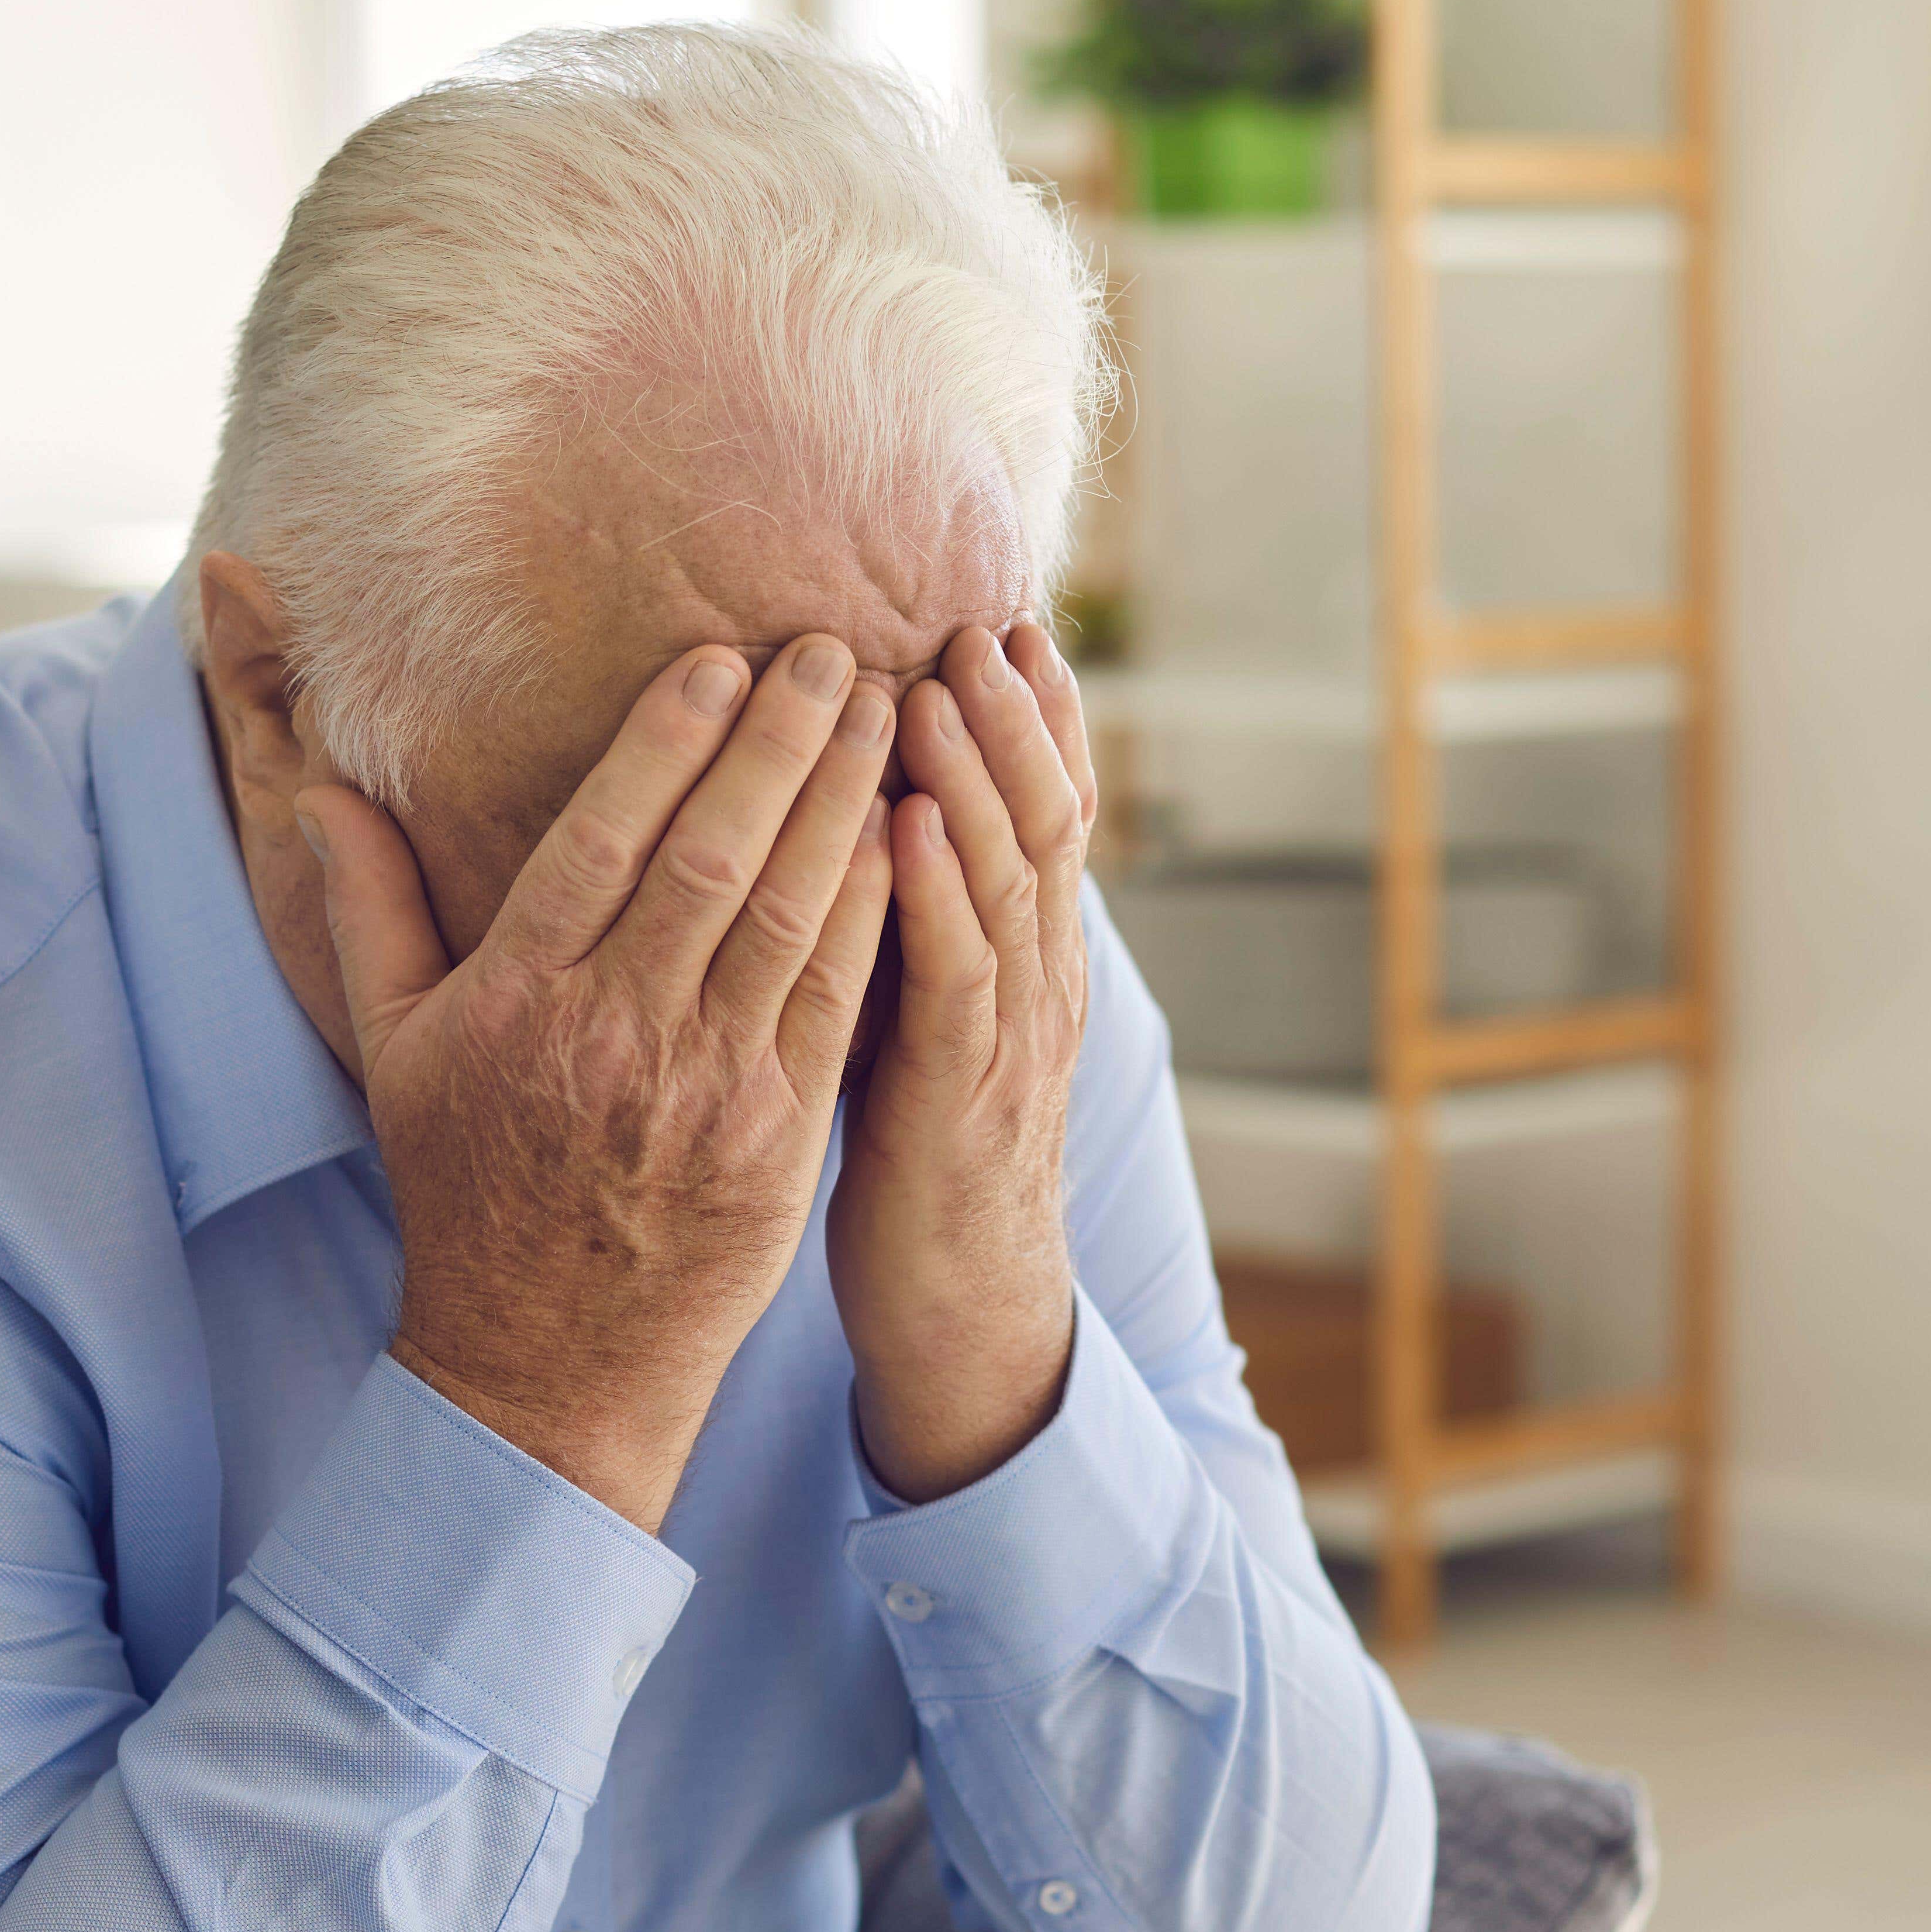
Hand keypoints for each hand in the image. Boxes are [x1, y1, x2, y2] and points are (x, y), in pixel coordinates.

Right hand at [293, 639, 894, 1530]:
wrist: (548, 1358)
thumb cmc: (468, 1189)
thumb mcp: (395, 1051)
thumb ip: (371, 909)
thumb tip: (327, 787)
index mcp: (520, 1003)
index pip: (600, 839)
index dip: (668, 740)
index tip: (720, 658)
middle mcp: (616, 1034)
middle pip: (713, 856)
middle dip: (780, 740)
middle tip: (830, 646)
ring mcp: (707, 1085)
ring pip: (791, 911)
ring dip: (844, 797)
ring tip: (885, 704)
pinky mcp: (781, 1133)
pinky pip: (837, 995)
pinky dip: (874, 904)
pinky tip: (904, 827)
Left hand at [830, 620, 1095, 1503]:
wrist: (959, 1307)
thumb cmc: (923, 1157)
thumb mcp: (927, 1017)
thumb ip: (918, 923)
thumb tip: (875, 819)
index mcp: (1036, 960)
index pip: (1054, 813)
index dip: (1041, 718)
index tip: (1010, 625)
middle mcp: (1041, 983)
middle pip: (1046, 821)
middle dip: (1015, 718)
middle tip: (979, 624)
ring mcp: (1011, 1039)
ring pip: (1010, 882)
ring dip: (974, 778)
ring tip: (935, 686)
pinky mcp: (960, 1093)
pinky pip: (956, 976)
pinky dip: (935, 891)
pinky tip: (904, 822)